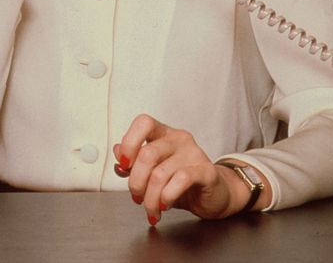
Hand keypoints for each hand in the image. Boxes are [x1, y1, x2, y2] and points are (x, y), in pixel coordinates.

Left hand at [113, 114, 269, 222]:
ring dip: (150, 199)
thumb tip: (116, 152)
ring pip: (160, 173)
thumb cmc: (184, 181)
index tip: (124, 164)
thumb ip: (135, 162)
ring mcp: (194, 153)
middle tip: (137, 198)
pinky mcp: (206, 171)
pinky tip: (165, 205)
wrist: (216, 194)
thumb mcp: (155, 171)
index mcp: (164, 134)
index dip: (129, 142)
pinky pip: (181, 180)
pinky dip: (167, 196)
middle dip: (136, 183)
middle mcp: (178, 139)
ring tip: (152, 210)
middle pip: (147, 154)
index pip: (143, 123)